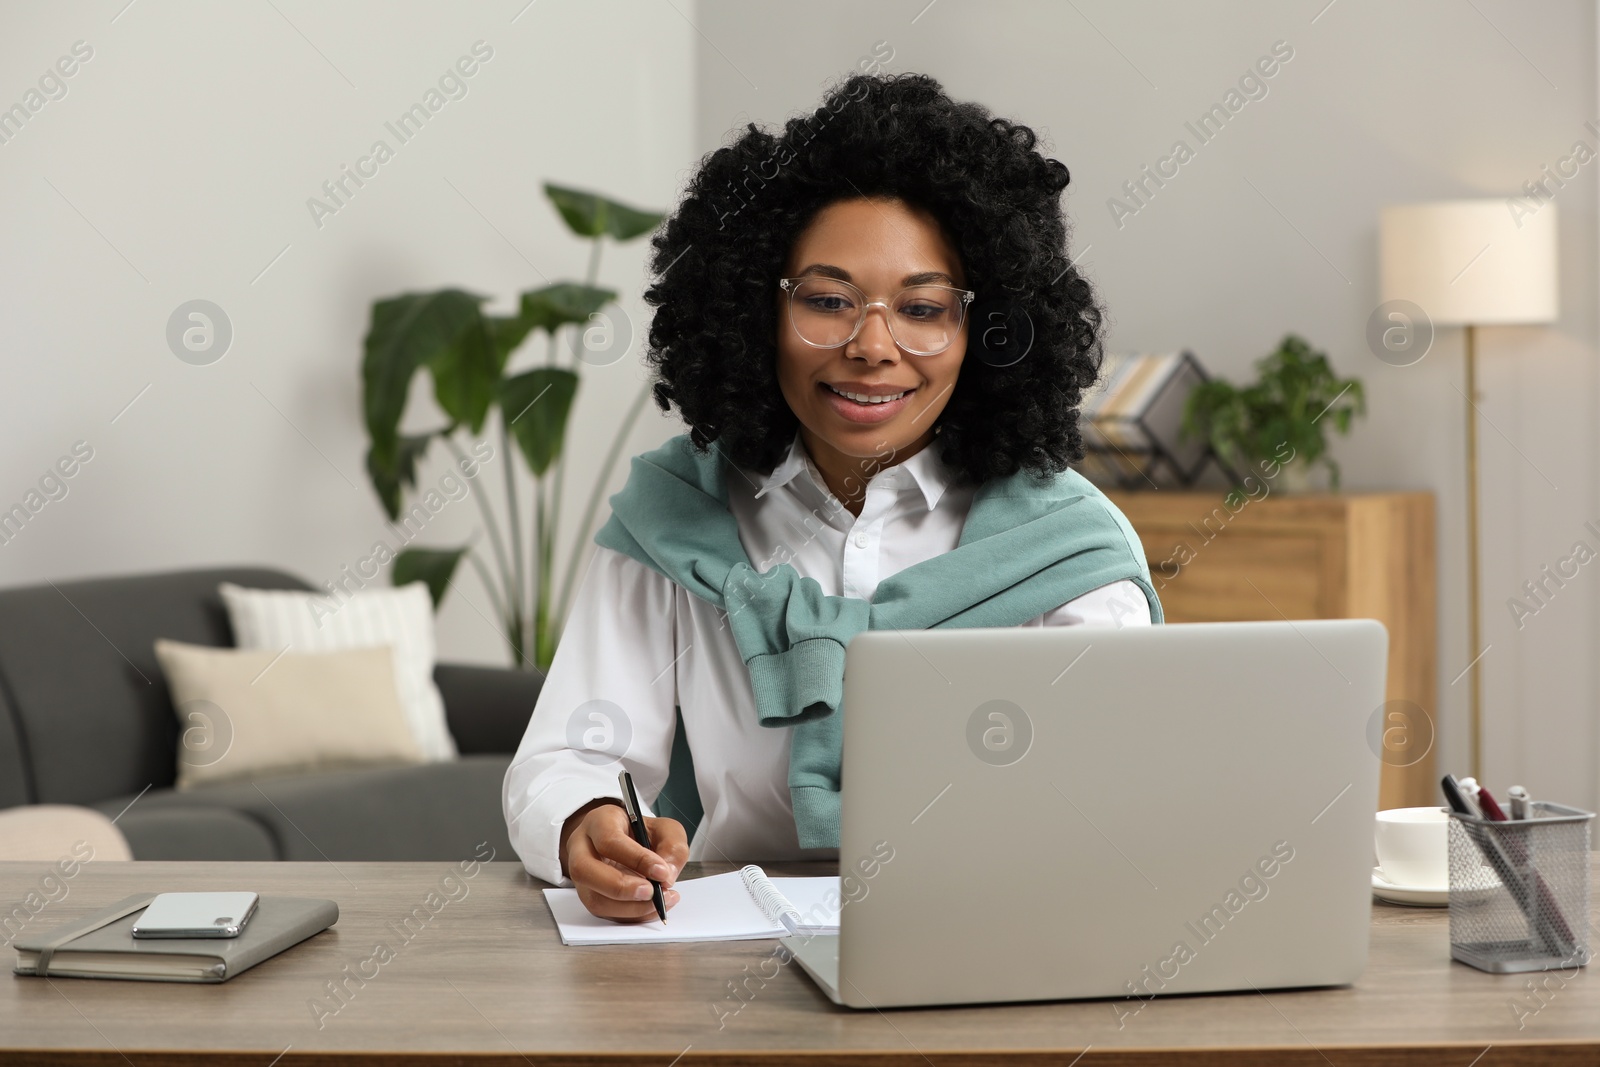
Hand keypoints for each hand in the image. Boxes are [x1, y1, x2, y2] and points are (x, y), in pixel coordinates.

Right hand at [559, 799, 688, 921]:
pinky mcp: (589, 897)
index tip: (662, 872)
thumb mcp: (664, 828)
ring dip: (630, 908)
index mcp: (599, 822)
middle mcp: (582, 848)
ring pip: (594, 899)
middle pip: (585, 870)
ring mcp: (582, 876)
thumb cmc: (640, 833)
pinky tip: (653, 907)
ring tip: (660, 902)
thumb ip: (672, 846)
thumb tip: (666, 876)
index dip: (637, 859)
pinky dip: (633, 915)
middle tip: (652, 892)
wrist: (624, 842)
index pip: (609, 840)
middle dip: (622, 888)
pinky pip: (606, 913)